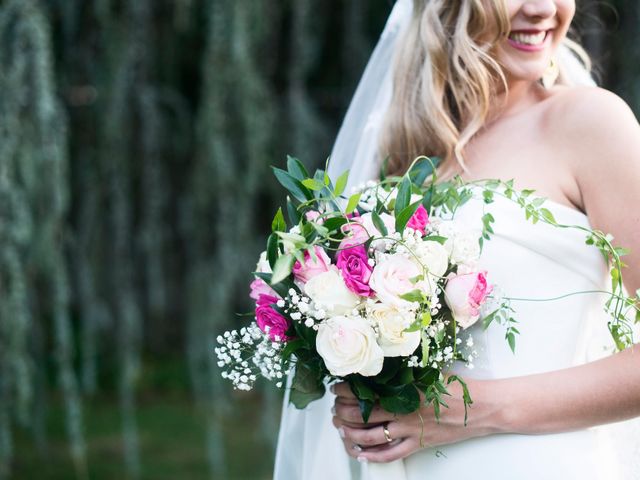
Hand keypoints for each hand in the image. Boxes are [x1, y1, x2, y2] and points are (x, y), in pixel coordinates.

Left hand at [331, 380, 497, 462]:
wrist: (482, 408)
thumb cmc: (458, 387)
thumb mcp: (428, 371)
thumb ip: (405, 371)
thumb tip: (381, 365)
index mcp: (405, 391)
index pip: (366, 393)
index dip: (346, 392)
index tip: (337, 387)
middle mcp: (404, 412)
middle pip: (362, 416)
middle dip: (342, 412)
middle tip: (334, 408)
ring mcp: (410, 431)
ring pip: (371, 437)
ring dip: (351, 434)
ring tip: (340, 428)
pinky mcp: (418, 444)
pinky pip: (390, 455)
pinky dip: (372, 457)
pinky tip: (360, 453)